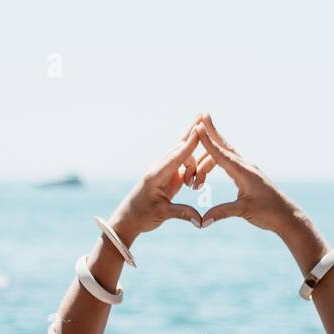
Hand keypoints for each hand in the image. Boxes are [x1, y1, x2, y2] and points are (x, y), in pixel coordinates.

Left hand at [109, 126, 203, 241]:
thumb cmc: (141, 215)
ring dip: (195, 165)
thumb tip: (200, 220)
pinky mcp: (168, 175)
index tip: (199, 129)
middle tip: (204, 113)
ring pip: (184, 156)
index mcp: (156, 175)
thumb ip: (182, 213)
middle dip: (193, 135)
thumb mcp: (161, 215)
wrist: (129, 218)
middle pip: (180, 148)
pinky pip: (183, 163)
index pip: (176, 156)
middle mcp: (160, 168)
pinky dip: (193, 164)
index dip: (189, 143)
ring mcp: (164, 170)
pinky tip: (200, 155)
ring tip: (194, 186)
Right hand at [194, 116, 295, 233]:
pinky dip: (219, 157)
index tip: (198, 127)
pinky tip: (214, 154)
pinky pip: (231, 162)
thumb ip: (222, 212)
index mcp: (244, 172)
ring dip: (211, 150)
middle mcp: (246, 167)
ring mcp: (248, 170)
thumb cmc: (269, 213)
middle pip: (225, 146)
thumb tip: (202, 221)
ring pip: (227, 155)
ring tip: (198, 145)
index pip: (222, 154)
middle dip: (213, 131)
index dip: (208, 141)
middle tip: (202, 114)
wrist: (287, 216)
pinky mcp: (249, 175)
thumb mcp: (244, 211)